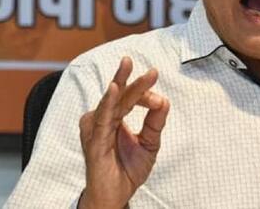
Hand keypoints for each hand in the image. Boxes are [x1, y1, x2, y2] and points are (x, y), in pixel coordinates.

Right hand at [78, 57, 169, 208]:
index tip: (160, 101)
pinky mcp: (95, 141)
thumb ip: (156, 122)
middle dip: (133, 78)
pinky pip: (102, 118)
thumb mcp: (150, 142)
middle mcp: (103, 120)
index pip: (130, 97)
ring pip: (113, 101)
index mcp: (115, 117)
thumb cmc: (128, 169)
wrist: (117, 196)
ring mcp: (97, 129)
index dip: (145, 93)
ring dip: (123, 84)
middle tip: (142, 64)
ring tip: (127, 65)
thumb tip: (164, 101)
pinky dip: (109, 102)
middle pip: (120, 94)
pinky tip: (115, 89)